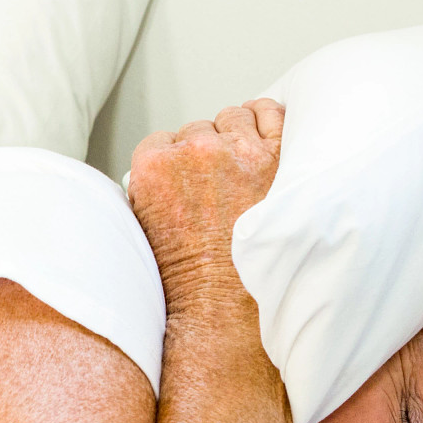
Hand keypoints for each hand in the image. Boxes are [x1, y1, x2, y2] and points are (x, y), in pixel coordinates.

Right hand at [127, 98, 283, 308]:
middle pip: (199, 129)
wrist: (223, 307)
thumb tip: (165, 168)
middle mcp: (197, 151)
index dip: (173, 158)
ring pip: (235, 117)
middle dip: (205, 151)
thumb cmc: (186, 278)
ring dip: (236, 135)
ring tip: (240, 164)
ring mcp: (241, 152)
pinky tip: (265, 136)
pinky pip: (273, 115)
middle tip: (214, 181)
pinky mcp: (277, 158)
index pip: (161, 140)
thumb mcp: (144, 226)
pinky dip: (268, 121)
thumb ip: (150, 188)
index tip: (184, 175)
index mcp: (154, 166)